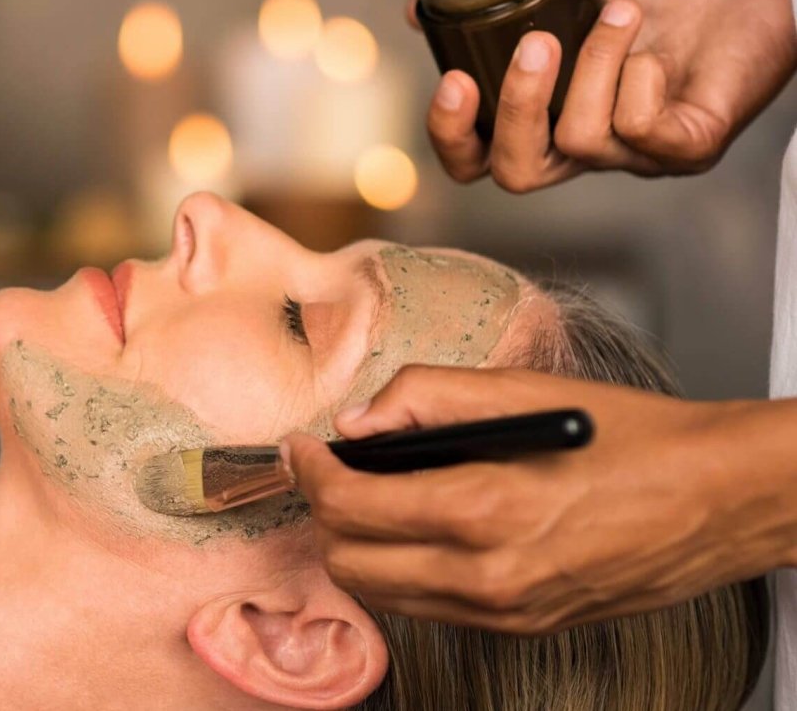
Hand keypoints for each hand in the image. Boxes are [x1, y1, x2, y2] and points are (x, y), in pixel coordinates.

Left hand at [282, 366, 796, 633]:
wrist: (717, 500)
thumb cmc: (631, 439)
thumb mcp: (523, 390)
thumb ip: (426, 396)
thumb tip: (356, 419)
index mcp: (485, 510)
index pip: (350, 506)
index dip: (309, 471)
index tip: (301, 448)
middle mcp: (487, 576)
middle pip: (349, 562)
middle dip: (324, 512)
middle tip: (329, 469)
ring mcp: (504, 612)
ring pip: (381, 593)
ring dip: (357, 545)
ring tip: (368, 495)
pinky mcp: (520, 626)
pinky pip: (427, 607)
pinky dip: (401, 570)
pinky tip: (416, 527)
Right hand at [421, 0, 796, 191]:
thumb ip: (501, 2)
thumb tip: (417, 13)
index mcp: (545, 116)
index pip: (476, 158)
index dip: (451, 135)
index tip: (454, 82)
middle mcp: (585, 147)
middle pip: (516, 174)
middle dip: (515, 109)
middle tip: (535, 47)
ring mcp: (635, 156)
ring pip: (579, 139)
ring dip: (595, 63)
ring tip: (624, 13)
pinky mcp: (687, 149)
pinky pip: (639, 130)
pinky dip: (640, 79)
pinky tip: (659, 50)